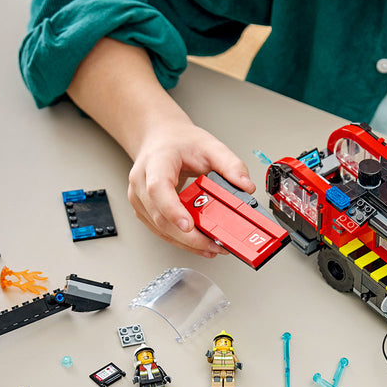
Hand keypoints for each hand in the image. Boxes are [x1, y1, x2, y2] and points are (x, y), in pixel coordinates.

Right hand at [127, 120, 255, 256]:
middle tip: (212, 244)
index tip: (189, 224)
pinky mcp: (144, 210)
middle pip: (159, 216)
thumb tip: (246, 186)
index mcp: (156, 162)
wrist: (160, 139)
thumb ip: (231, 165)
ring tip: (211, 247)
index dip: (173, 209)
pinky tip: (198, 244)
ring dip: (186, 242)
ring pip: (159, 228)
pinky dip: (180, 240)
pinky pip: (160, 230)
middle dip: (188, 236)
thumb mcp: (210, 146)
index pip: (158, 188)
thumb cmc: (179, 142)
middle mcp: (142, 181)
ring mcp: (139, 198)